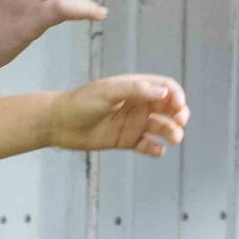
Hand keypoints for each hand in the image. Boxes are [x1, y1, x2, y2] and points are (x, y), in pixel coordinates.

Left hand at [49, 74, 188, 156]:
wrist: (58, 123)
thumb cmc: (81, 102)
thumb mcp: (108, 92)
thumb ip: (136, 90)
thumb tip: (163, 93)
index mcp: (135, 87)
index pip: (166, 88)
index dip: (176, 95)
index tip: (178, 105)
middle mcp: (137, 104)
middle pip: (168, 108)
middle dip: (179, 115)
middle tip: (180, 122)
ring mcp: (133, 123)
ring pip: (161, 127)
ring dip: (171, 132)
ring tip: (173, 138)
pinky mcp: (126, 140)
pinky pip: (147, 145)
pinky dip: (155, 148)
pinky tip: (157, 150)